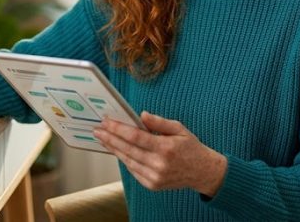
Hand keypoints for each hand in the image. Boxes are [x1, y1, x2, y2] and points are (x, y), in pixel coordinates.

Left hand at [93, 111, 227, 196]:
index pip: (135, 136)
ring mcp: (155, 176)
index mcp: (165, 147)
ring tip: (103, 139)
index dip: (118, 129)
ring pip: (128, 160)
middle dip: (110, 138)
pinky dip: (124, 159)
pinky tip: (117, 150)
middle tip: (97, 130)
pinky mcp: (152, 184)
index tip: (106, 122)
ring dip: (114, 149)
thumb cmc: (190, 147)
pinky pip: (133, 170)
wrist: (202, 172)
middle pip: (127, 149)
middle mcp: (159, 164)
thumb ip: (159, 122)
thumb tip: (141, 115)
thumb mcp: (179, 128)